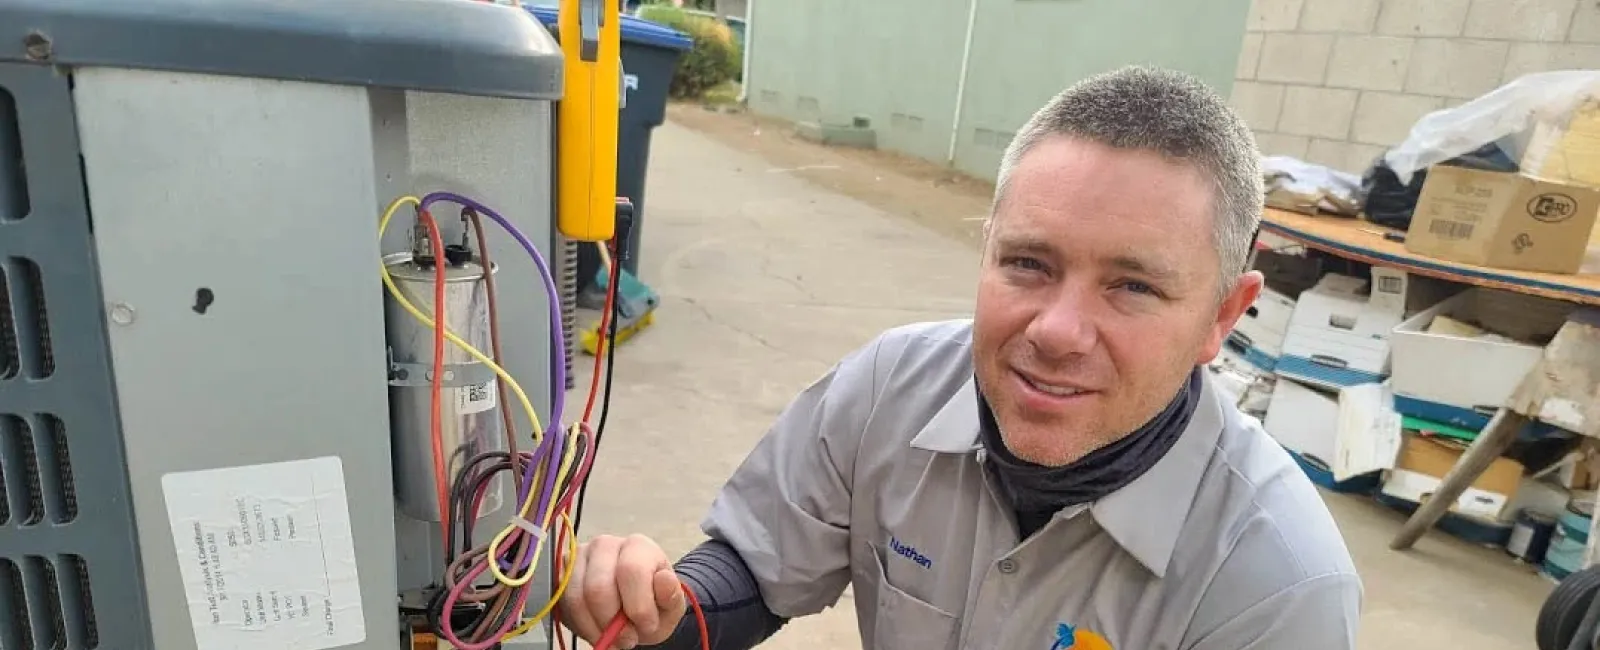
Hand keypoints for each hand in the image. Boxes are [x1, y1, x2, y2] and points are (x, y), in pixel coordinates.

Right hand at [560, 534, 687, 648]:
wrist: (633, 606)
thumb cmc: (651, 602)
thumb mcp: (670, 605)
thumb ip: (670, 595)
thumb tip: (664, 579)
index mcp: (637, 546)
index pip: (631, 570)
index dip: (638, 606)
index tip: (646, 626)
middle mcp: (605, 545)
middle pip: (598, 587)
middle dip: (612, 622)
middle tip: (626, 639)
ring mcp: (578, 557)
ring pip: (576, 598)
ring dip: (595, 627)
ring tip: (612, 638)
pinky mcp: (561, 574)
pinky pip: (562, 604)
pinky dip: (579, 625)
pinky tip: (596, 630)